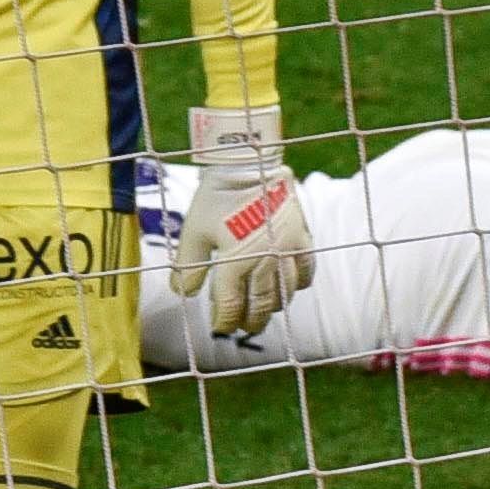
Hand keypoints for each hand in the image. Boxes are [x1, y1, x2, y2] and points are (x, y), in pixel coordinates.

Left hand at [167, 105, 314, 335]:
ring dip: (274, 307)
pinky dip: (298, 282)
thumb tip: (183, 293)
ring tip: (264, 313)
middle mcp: (264, 260)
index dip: (225, 320)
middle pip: (261, 304)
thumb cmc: (215, 195)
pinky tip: (290, 286)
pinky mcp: (301, 235)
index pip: (232, 305)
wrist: (247, 160)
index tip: (219, 326)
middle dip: (251, 320)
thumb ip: (189, 265)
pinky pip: (306, 268)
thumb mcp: (193, 230)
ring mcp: (287, 248)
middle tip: (243, 328)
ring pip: (285, 292)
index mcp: (236, 261)